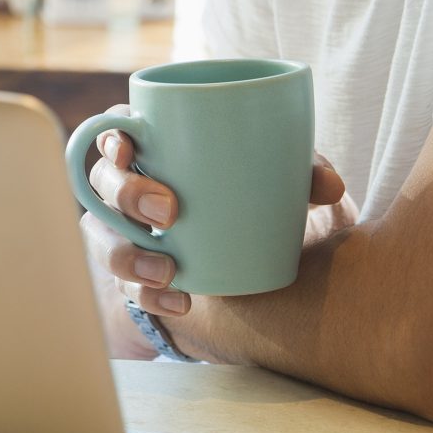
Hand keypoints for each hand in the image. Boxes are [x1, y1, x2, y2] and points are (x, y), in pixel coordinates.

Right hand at [80, 105, 347, 351]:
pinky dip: (149, 297)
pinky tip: (180, 302)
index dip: (110, 136)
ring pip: (102, 239)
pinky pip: (127, 289)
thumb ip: (303, 173)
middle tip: (169, 211)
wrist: (257, 264)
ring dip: (127, 255)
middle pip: (102, 182)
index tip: (128, 148)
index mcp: (156, 150)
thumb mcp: (281, 182)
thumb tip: (329, 184)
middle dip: (126, 195)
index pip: (115, 130)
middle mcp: (130, 189)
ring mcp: (127, 234)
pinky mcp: (138, 277)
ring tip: (168, 271)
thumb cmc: (257, 199)